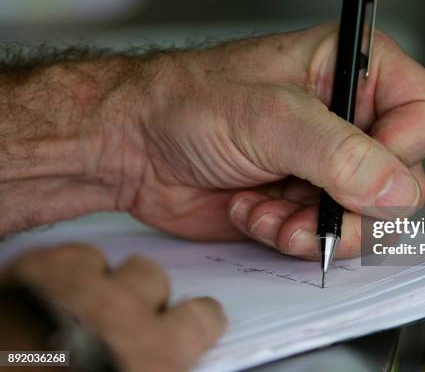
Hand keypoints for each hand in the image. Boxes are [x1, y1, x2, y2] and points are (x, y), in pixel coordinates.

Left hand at [0, 244, 224, 371]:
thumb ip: (159, 365)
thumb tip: (167, 360)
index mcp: (152, 353)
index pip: (203, 315)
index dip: (196, 320)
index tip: (187, 324)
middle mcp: (119, 313)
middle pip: (151, 277)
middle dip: (138, 293)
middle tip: (116, 318)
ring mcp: (72, 288)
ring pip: (104, 259)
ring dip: (95, 278)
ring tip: (74, 303)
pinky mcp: (29, 273)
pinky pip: (58, 256)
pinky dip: (54, 272)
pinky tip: (42, 295)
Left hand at [123, 23, 424, 258]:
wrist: (136, 147)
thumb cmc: (188, 103)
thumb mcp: (269, 117)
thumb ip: (339, 155)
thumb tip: (397, 191)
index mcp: (356, 71)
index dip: (404, 151)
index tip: (356, 167)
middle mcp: (351, 119)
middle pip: (406, 180)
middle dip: (354, 204)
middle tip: (309, 199)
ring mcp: (331, 166)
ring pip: (371, 219)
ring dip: (319, 228)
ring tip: (272, 211)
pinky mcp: (308, 202)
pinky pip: (331, 238)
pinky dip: (295, 238)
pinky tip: (257, 213)